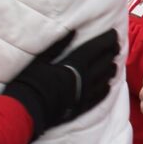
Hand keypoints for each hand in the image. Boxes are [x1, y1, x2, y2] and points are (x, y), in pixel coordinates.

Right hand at [0, 28, 118, 137]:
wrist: (25, 111)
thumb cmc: (29, 82)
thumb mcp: (41, 59)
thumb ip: (58, 45)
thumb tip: (74, 31)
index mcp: (75, 64)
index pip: (96, 48)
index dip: (107, 40)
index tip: (115, 34)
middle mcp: (84, 79)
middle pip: (103, 63)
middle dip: (111, 53)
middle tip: (117, 47)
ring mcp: (84, 95)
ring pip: (104, 80)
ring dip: (110, 71)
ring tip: (114, 64)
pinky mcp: (80, 108)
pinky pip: (98, 98)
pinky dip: (105, 91)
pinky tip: (109, 87)